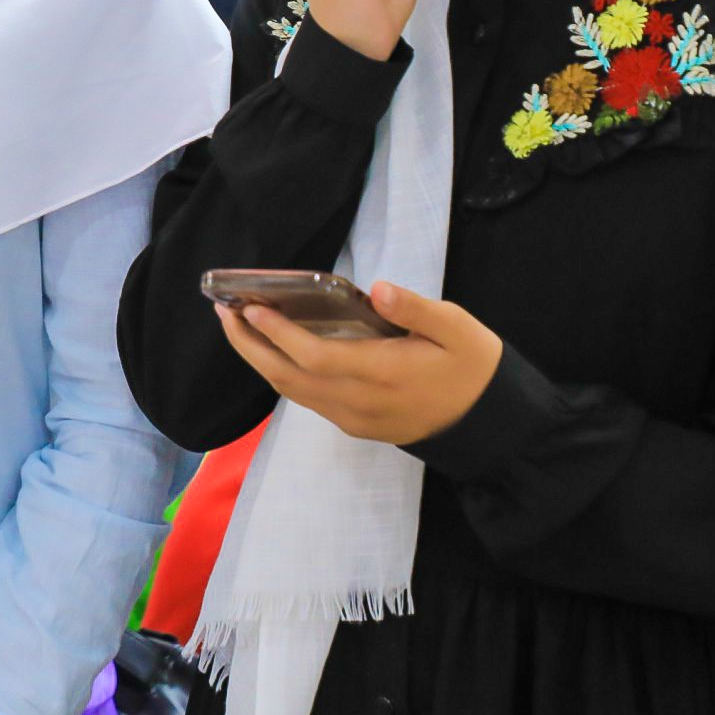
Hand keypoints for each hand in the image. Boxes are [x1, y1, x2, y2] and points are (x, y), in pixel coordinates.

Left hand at [216, 282, 502, 444]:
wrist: (490, 423)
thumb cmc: (473, 368)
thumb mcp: (457, 329)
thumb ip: (416, 309)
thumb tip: (379, 289)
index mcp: (380, 374)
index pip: (313, 357)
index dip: (278, 334)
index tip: (251, 307)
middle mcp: (357, 402)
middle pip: (287, 379)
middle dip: (249, 346)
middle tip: (223, 312)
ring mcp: (353, 418)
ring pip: (292, 392)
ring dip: (260, 360)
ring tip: (238, 326)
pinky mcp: (356, 425)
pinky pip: (307, 400)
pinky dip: (282, 374)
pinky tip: (274, 350)